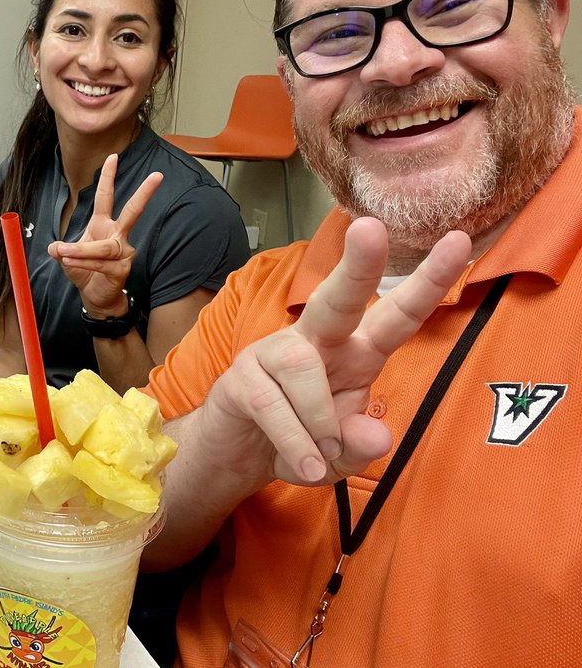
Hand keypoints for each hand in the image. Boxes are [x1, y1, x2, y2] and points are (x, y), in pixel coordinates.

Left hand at [47, 153, 162, 317]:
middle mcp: (117, 235)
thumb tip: (54, 247)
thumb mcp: (67, 257)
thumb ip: (61, 250)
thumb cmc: (86, 271)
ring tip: (63, 252)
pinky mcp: (122, 269)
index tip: (113, 157)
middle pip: (132, 211)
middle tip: (157, 176)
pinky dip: (82, 262)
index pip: (106, 197)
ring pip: (102, 247)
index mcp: (103, 224)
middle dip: (144, 193)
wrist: (96, 297)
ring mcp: (123, 252)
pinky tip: (70, 262)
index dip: (108, 177)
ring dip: (81, 250)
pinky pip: (100, 263)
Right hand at [196, 217, 470, 488]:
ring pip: (301, 367)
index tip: (458, 243)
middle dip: (358, 266)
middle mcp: (315, 342)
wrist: (235, 458)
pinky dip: (293, 442)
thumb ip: (361, 447)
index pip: (395, 316)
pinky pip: (271, 403)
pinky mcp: (239, 377)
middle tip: (370, 228)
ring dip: (318, 421)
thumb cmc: (300, 444)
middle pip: (338, 298)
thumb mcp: (341, 457)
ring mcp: (271, 354)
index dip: (427, 282)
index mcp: (353, 354)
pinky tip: (303, 466)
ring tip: (320, 460)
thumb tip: (375, 435)